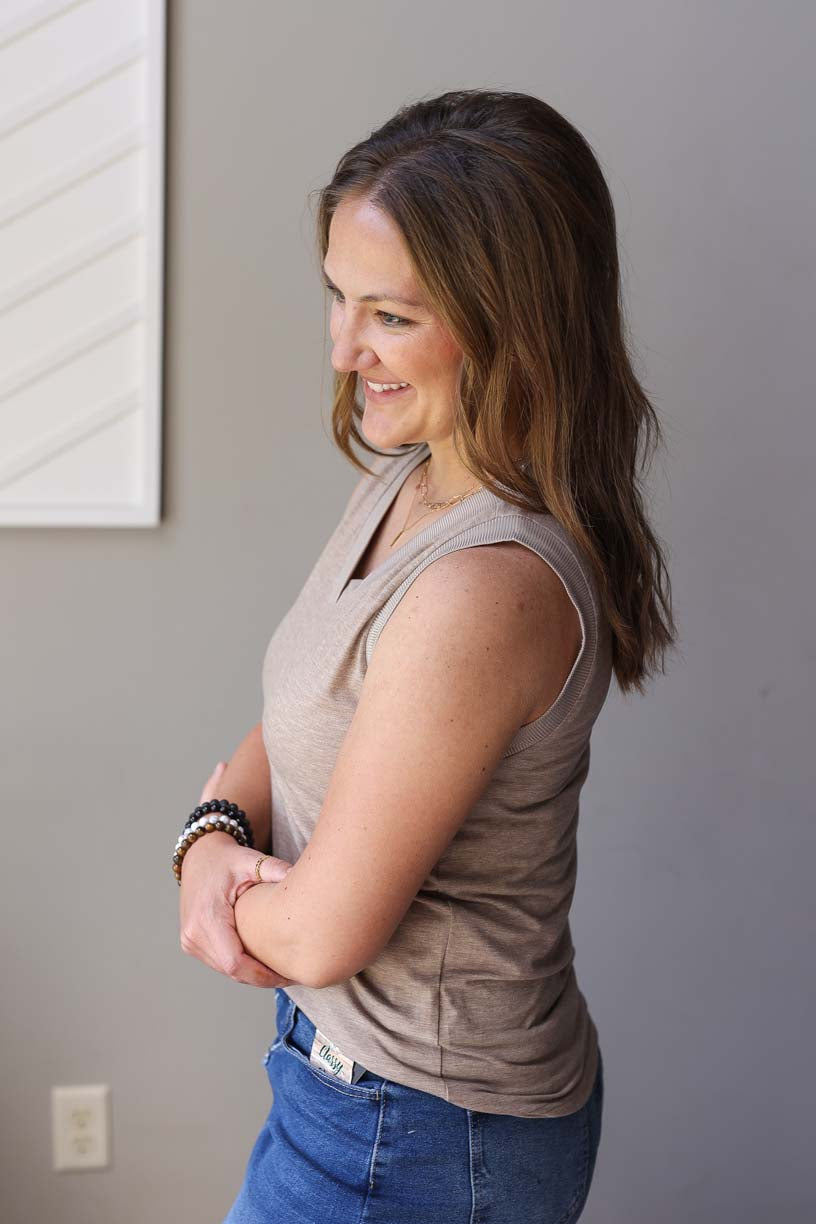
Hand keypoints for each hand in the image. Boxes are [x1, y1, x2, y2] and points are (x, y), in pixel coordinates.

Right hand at [179, 761, 296, 987]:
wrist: (199, 857)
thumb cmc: (225, 859)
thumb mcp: (251, 860)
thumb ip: (275, 870)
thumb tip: (301, 879)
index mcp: (207, 918)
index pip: (235, 963)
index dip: (262, 976)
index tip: (288, 974)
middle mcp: (194, 935)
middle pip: (232, 971)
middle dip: (262, 977)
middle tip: (292, 973)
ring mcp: (190, 941)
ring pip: (226, 971)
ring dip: (252, 974)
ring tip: (281, 967)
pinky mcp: (192, 943)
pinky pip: (219, 963)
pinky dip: (240, 965)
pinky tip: (262, 959)